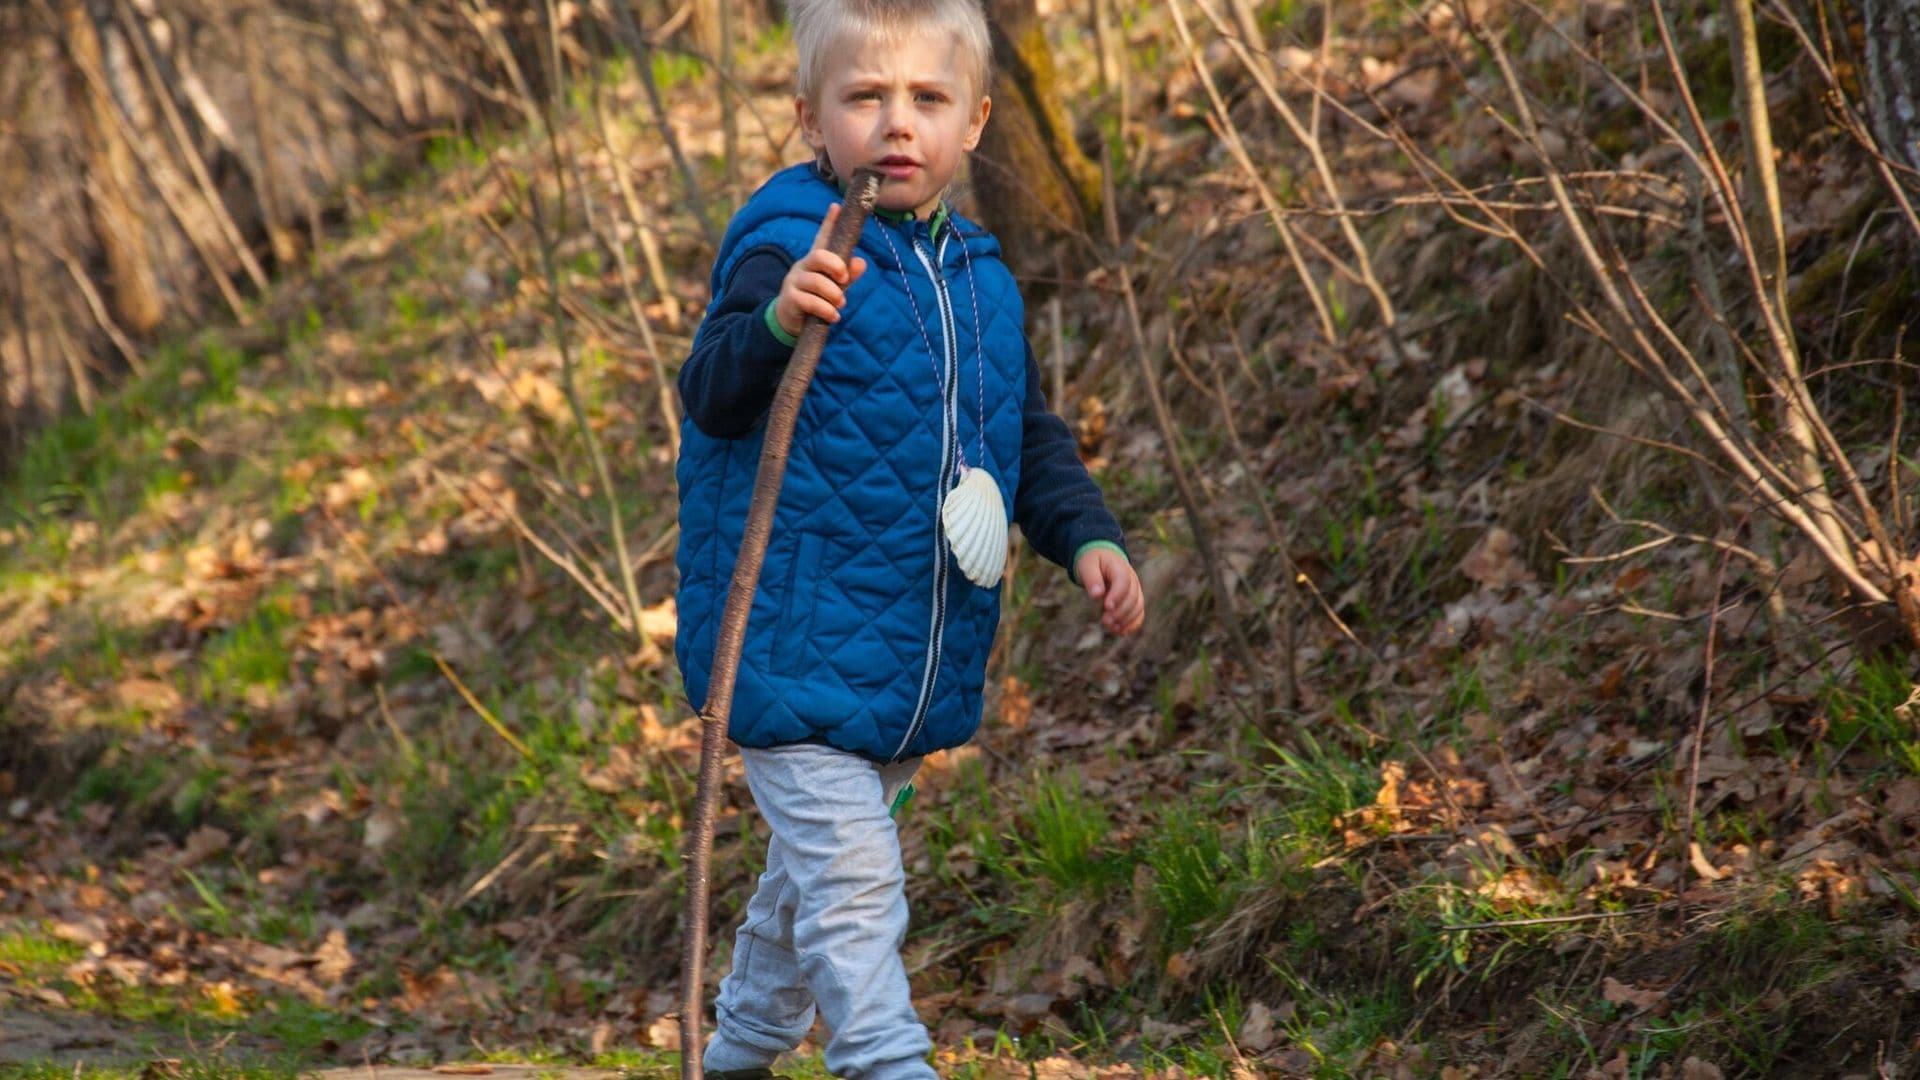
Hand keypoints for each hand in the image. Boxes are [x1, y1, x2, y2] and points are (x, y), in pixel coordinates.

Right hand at [774, 204, 867, 337]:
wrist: (790, 319)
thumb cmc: (816, 298)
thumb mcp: (834, 286)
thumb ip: (848, 275)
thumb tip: (862, 263)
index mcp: (816, 260)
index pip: (823, 238)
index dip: (830, 223)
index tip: (837, 207)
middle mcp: (803, 266)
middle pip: (818, 256)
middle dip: (835, 266)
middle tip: (844, 279)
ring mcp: (795, 282)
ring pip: (816, 282)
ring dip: (833, 294)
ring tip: (840, 304)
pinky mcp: (790, 299)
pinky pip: (810, 302)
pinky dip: (826, 310)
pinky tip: (833, 316)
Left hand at [1076, 546, 1144, 635]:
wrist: (1101, 558)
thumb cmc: (1093, 561)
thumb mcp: (1087, 566)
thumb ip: (1092, 579)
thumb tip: (1096, 595)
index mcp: (1120, 567)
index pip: (1123, 582)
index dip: (1117, 595)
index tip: (1107, 607)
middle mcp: (1132, 579)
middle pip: (1132, 597)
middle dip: (1120, 611)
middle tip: (1105, 622)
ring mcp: (1135, 590)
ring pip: (1138, 606)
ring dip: (1126, 620)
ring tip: (1111, 628)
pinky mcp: (1134, 600)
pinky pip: (1139, 613)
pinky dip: (1132, 624)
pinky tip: (1121, 632)